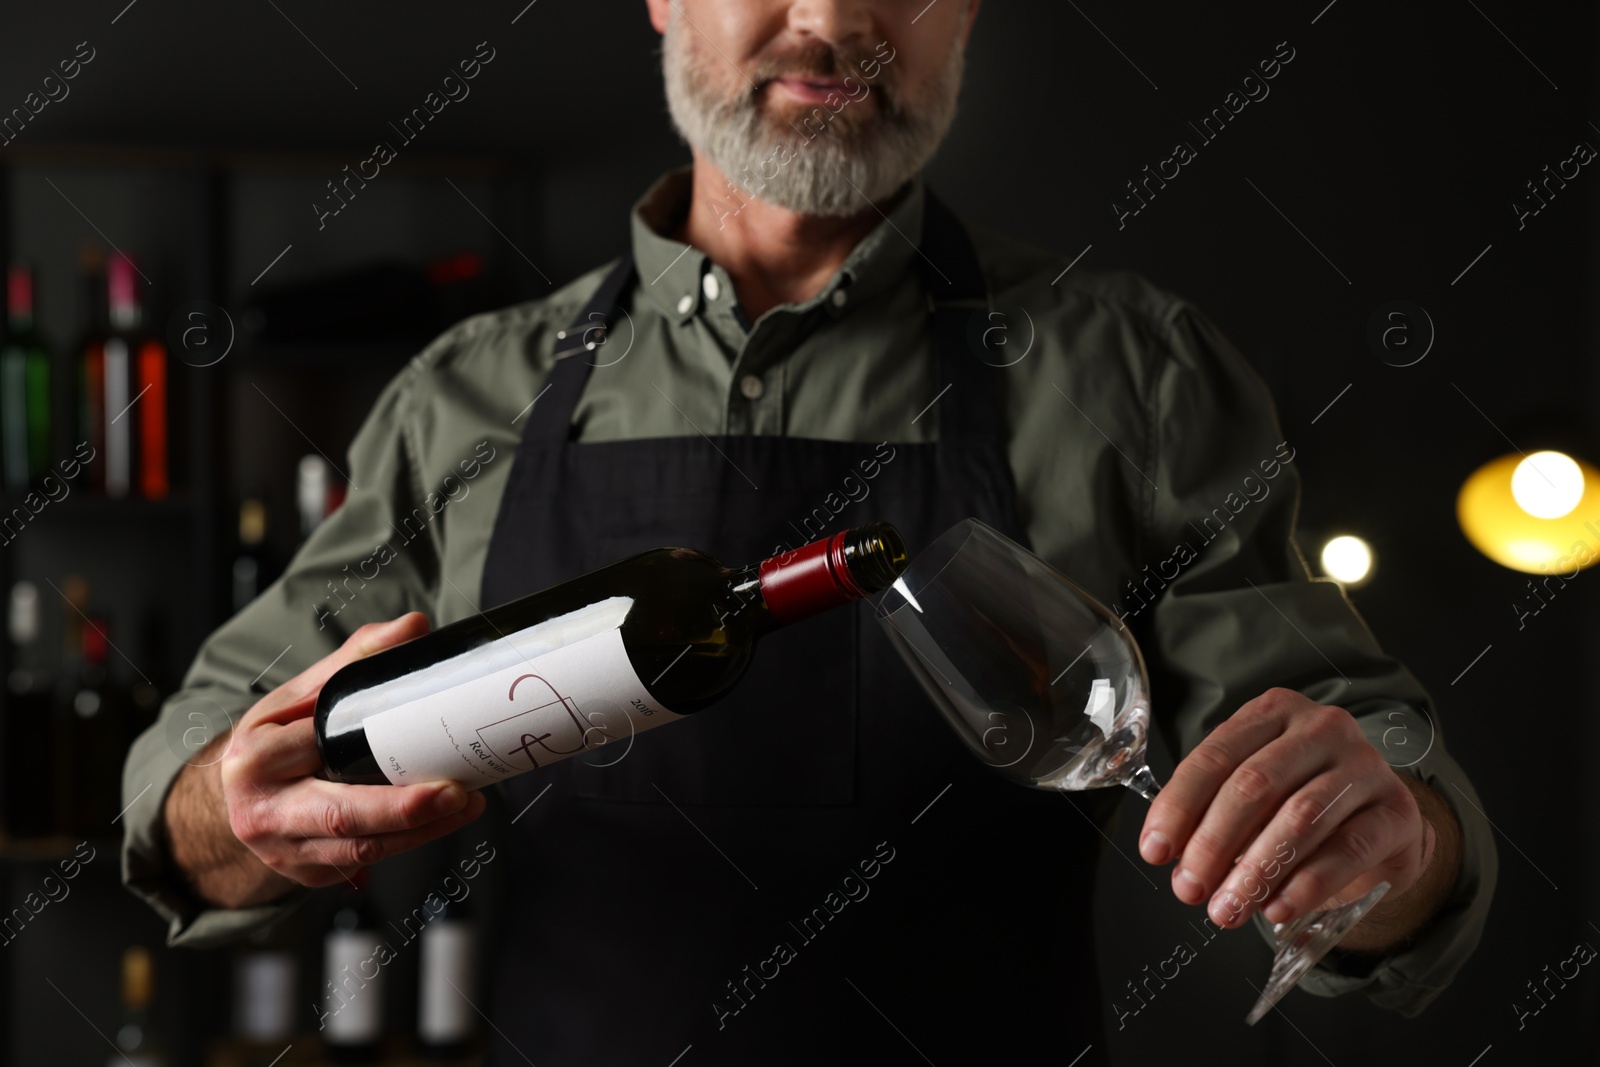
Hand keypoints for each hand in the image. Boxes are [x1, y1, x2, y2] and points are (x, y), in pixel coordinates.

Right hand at [165, 614, 487, 907]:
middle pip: (342, 814)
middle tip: (457, 793)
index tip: (422, 730)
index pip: (320, 746)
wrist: (235, 799)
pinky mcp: (307, 873)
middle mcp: (262, 811)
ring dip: (421, 831)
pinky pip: (364, 861)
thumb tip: (412, 626)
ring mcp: (284, 850)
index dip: (371, 742)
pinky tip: (442, 822)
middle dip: (404, 809)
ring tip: (467, 805)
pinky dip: (406, 843)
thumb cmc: (274, 741)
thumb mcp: (298, 696)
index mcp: (254, 758)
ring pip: (361, 847)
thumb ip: (355, 659)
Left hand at [1136, 688, 1430, 936]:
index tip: (1155, 850)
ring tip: (1228, 909)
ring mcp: (1365, 766)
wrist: (1381, 822)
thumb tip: (1169, 851)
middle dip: (1213, 843)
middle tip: (1190, 889)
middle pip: (1255, 785)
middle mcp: (1321, 728)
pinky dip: (1307, 884)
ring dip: (1256, 870)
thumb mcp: (1254, 793)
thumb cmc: (1302, 800)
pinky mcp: (1397, 811)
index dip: (1179, 806)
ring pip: (1300, 817)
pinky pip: (1347, 849)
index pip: (1215, 756)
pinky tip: (1277, 909)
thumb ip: (1212, 810)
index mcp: (1273, 712)